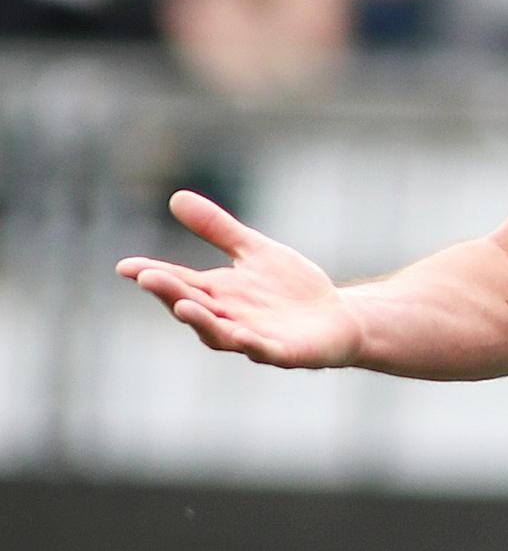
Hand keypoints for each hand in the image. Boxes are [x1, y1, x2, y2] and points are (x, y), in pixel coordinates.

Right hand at [115, 192, 360, 368]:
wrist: (338, 318)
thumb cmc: (292, 288)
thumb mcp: (254, 251)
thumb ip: (218, 229)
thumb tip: (175, 197)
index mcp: (216, 294)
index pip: (178, 282)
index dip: (152, 275)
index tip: (125, 267)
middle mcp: (227, 318)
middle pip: (192, 306)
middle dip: (170, 293)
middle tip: (148, 278)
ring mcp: (253, 338)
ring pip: (219, 333)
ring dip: (201, 321)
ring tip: (182, 305)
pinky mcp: (284, 353)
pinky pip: (264, 352)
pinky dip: (252, 345)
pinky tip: (242, 336)